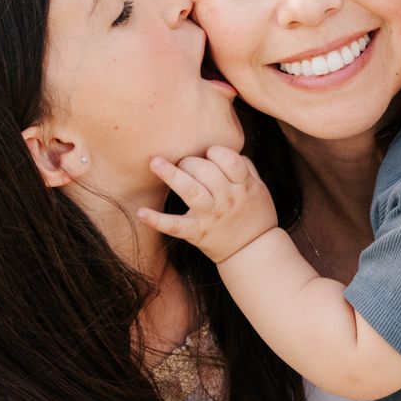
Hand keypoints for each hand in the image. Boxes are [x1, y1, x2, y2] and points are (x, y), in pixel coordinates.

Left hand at [137, 146, 278, 262]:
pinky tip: (141, 212)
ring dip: (171, 175)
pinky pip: (175, 226)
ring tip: (155, 163)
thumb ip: (245, 167)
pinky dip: (157, 220)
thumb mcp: (259, 188)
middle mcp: (227, 199)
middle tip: (183, 163)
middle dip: (190, 162)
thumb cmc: (256, 213)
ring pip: (190, 191)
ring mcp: (211, 216)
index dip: (215, 152)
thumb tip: (223, 150)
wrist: (254, 251)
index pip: (228, 159)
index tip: (209, 154)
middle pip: (206, 171)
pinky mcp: (197, 233)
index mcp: (243, 185)